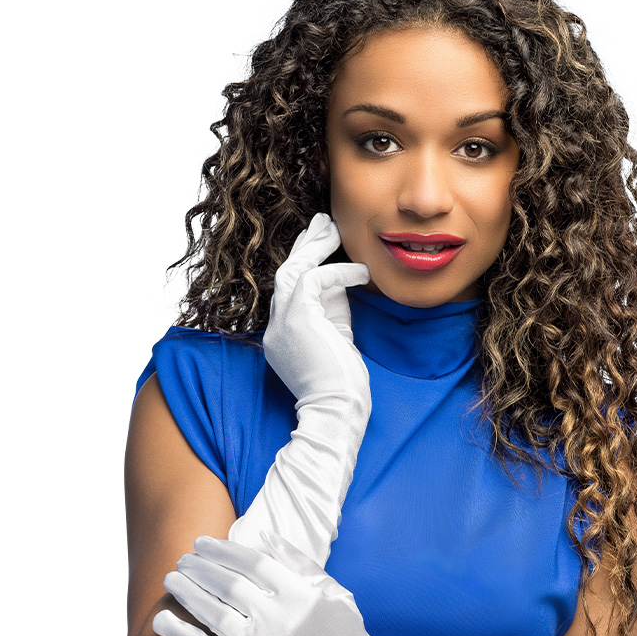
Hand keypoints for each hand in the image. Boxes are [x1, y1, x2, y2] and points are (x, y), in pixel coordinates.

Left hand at [153, 529, 378, 635]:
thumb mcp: (334, 593)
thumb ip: (299, 563)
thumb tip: (264, 537)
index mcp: (299, 594)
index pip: (251, 562)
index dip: (222, 550)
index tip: (202, 543)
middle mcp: (277, 617)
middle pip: (226, 584)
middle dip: (199, 568)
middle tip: (183, 560)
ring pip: (212, 612)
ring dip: (187, 593)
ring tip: (171, 580)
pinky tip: (162, 621)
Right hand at [263, 213, 371, 414]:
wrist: (337, 412)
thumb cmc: (343, 387)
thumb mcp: (338, 340)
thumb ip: (334, 312)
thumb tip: (342, 281)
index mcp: (282, 337)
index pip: (291, 293)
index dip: (307, 267)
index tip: (322, 247)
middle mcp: (276, 329)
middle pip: (285, 276)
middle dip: (304, 248)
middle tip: (322, 224)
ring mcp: (282, 325)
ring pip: (291, 272)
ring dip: (313, 248)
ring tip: (333, 229)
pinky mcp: (297, 320)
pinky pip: (313, 280)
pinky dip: (338, 272)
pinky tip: (360, 272)